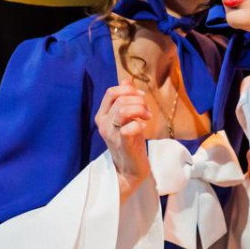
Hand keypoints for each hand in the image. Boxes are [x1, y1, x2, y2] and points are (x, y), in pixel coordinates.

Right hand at [95, 81, 151, 197]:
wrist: (130, 168)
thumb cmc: (129, 141)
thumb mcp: (126, 117)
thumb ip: (125, 98)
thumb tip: (126, 79)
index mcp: (102, 115)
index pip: (111, 92)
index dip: (129, 90)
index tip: (141, 97)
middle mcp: (103, 123)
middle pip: (120, 100)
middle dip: (138, 101)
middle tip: (147, 111)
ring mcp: (111, 134)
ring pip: (122, 110)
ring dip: (139, 110)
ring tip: (147, 117)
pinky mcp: (122, 144)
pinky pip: (129, 128)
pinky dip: (139, 125)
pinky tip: (143, 128)